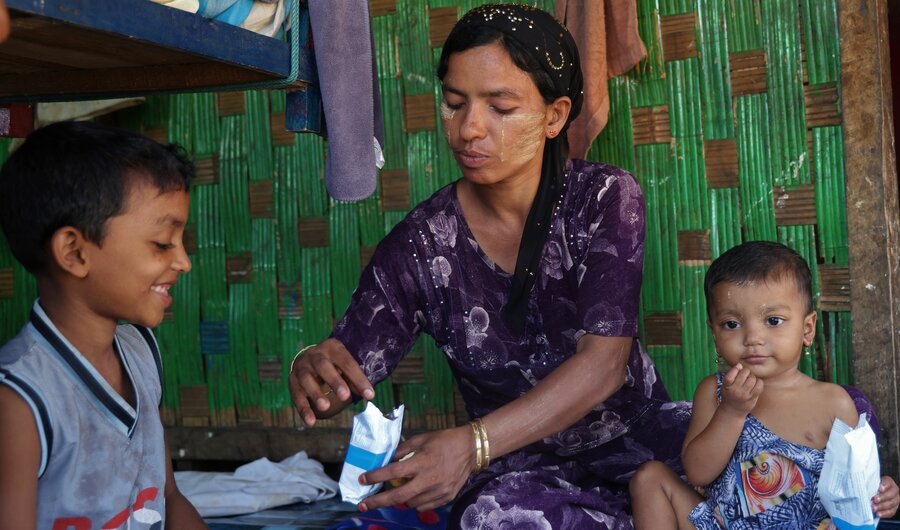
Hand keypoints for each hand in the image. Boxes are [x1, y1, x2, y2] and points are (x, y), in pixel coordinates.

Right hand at [288, 338, 373, 425]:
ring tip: (325, 407)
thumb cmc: (334, 364)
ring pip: (306, 379)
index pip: (347, 362)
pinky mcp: (292, 381)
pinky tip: (311, 422)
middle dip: (334, 381)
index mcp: (332, 348)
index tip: (370, 395)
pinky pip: (296, 396)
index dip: (358, 379)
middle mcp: (314, 354)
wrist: (311, 358)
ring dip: (316, 394)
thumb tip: (368, 394)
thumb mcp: (345, 366)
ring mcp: (301, 367)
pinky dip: (304, 409)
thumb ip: (354, 380)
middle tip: (345, 396)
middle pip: (323, 366)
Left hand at [357, 425, 475, 511]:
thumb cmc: (445, 440)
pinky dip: (415, 502)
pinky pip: (424, 506)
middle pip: (398, 496)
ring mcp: (439, 491)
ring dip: (399, 499)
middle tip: (363, 505)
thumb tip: (388, 460)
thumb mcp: (421, 438)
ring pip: (410, 503)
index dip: (375, 476)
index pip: (393, 472)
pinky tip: (414, 494)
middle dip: (378, 502)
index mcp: (422, 462)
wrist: (471, 449)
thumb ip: (403, 450)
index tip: (362, 479)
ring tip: (396, 492)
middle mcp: (429, 479)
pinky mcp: (446, 497)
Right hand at [720, 363, 762, 416]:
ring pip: (753, 378)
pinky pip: (759, 385)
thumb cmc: (729, 395)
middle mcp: (736, 391)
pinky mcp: (753, 397)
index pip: (730, 374)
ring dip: (752, 376)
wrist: (733, 411)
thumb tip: (740, 365)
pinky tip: (755, 383)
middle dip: (745, 371)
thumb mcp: (726, 385)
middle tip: (745, 374)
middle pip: (744, 373)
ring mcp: (745, 395)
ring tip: (750, 380)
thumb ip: (731, 375)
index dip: (735, 368)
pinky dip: (759, 382)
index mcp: (727, 386)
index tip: (738, 368)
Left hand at [872, 475, 898, 518]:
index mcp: (888, 482)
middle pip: (891, 494)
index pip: (888, 482)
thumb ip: (869, 484)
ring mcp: (895, 500)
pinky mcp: (894, 508)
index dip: (885, 485)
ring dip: (882, 507)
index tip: (880, 488)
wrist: (876, 493)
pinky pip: (891, 512)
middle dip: (882, 498)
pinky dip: (884, 513)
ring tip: (874, 508)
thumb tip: (860, 487)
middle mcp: (894, 491)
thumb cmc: (873, 486)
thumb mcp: (871, 482)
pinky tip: (878, 514)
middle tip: (874, 500)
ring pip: (891, 504)